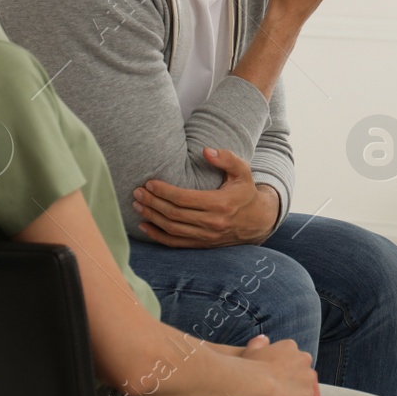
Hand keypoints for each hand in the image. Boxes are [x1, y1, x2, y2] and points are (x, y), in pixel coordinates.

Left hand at [134, 147, 278, 246]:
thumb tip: (206, 150)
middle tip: (137, 192)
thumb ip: (226, 159)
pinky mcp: (202, 245)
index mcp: (221, 204)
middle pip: (174, 214)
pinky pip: (175, 243)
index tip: (150, 183)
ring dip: (152, 217)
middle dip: (153, 202)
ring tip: (137, 205)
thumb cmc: (246, 193)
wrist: (258, 221)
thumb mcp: (243, 172)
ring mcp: (206, 237)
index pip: (184, 199)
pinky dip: (158, 236)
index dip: (164, 191)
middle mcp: (212, 223)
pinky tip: (144, 226)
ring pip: (172, 229)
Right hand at [241, 333, 319, 395]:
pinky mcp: (309, 393)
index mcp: (289, 346)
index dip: (283, 366)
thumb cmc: (251, 367)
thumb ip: (259, 342)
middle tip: (280, 387)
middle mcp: (303, 358)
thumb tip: (264, 339)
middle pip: (302, 367)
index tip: (275, 374)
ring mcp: (308, 375)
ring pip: (307, 383)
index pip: (291, 355)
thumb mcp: (251, 350)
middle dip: (294, 376)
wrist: (256, 384)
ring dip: (299, 389)